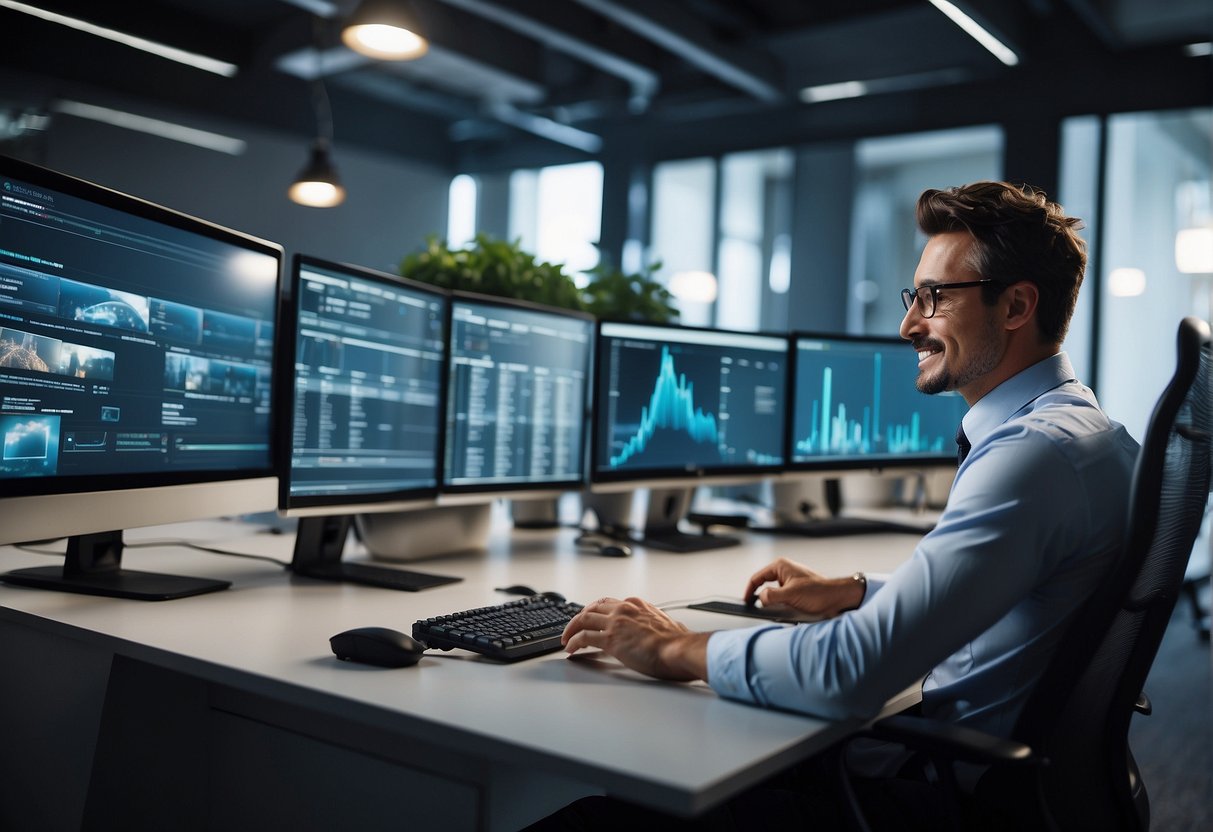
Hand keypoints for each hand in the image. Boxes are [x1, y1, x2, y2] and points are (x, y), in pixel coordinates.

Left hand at [562, 596, 709, 681]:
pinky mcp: (610, 639)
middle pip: (593, 607)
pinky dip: (573, 642)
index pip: (610, 603)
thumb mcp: (670, 625)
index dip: (598, 611)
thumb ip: (664, 624)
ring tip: (566, 639)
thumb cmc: (679, 642)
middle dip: (581, 617)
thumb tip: (672, 629)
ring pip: (584, 619)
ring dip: (571, 628)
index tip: (592, 618)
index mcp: (637, 605)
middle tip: (574, 627)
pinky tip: (570, 649)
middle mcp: (624, 609)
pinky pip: (584, 637)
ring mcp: (615, 623)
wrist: (679, 649)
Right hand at [744, 558, 864, 618]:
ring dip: (775, 605)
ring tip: (781, 612)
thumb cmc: (819, 592)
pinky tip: (789, 614)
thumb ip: (771, 596)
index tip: (746, 603)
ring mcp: (791, 582)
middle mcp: (784, 572)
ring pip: (774, 595)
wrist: (838, 599)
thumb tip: (760, 599)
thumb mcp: (790, 595)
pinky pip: (783, 600)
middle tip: (763, 611)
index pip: (757, 578)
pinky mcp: (796, 591)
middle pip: (764, 586)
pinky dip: (783, 608)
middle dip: (764, 600)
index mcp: (780, 566)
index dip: (749, 591)